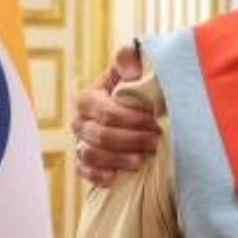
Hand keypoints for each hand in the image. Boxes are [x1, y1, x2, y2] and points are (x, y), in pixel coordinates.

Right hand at [71, 45, 160, 186]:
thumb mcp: (131, 70)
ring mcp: (80, 143)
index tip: (155, 121)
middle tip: (156, 140)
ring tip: (143, 160)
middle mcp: (80, 122)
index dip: (131, 118)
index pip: (105, 111)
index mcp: (89, 98)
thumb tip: (133, 71)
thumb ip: (128, 60)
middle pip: (100, 135)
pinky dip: (99, 176)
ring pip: (91, 155)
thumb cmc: (133, 89)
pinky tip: (117, 176)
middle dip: (131, 139)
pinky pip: (85, 172)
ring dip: (119, 158)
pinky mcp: (84, 164)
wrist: (133, 112)